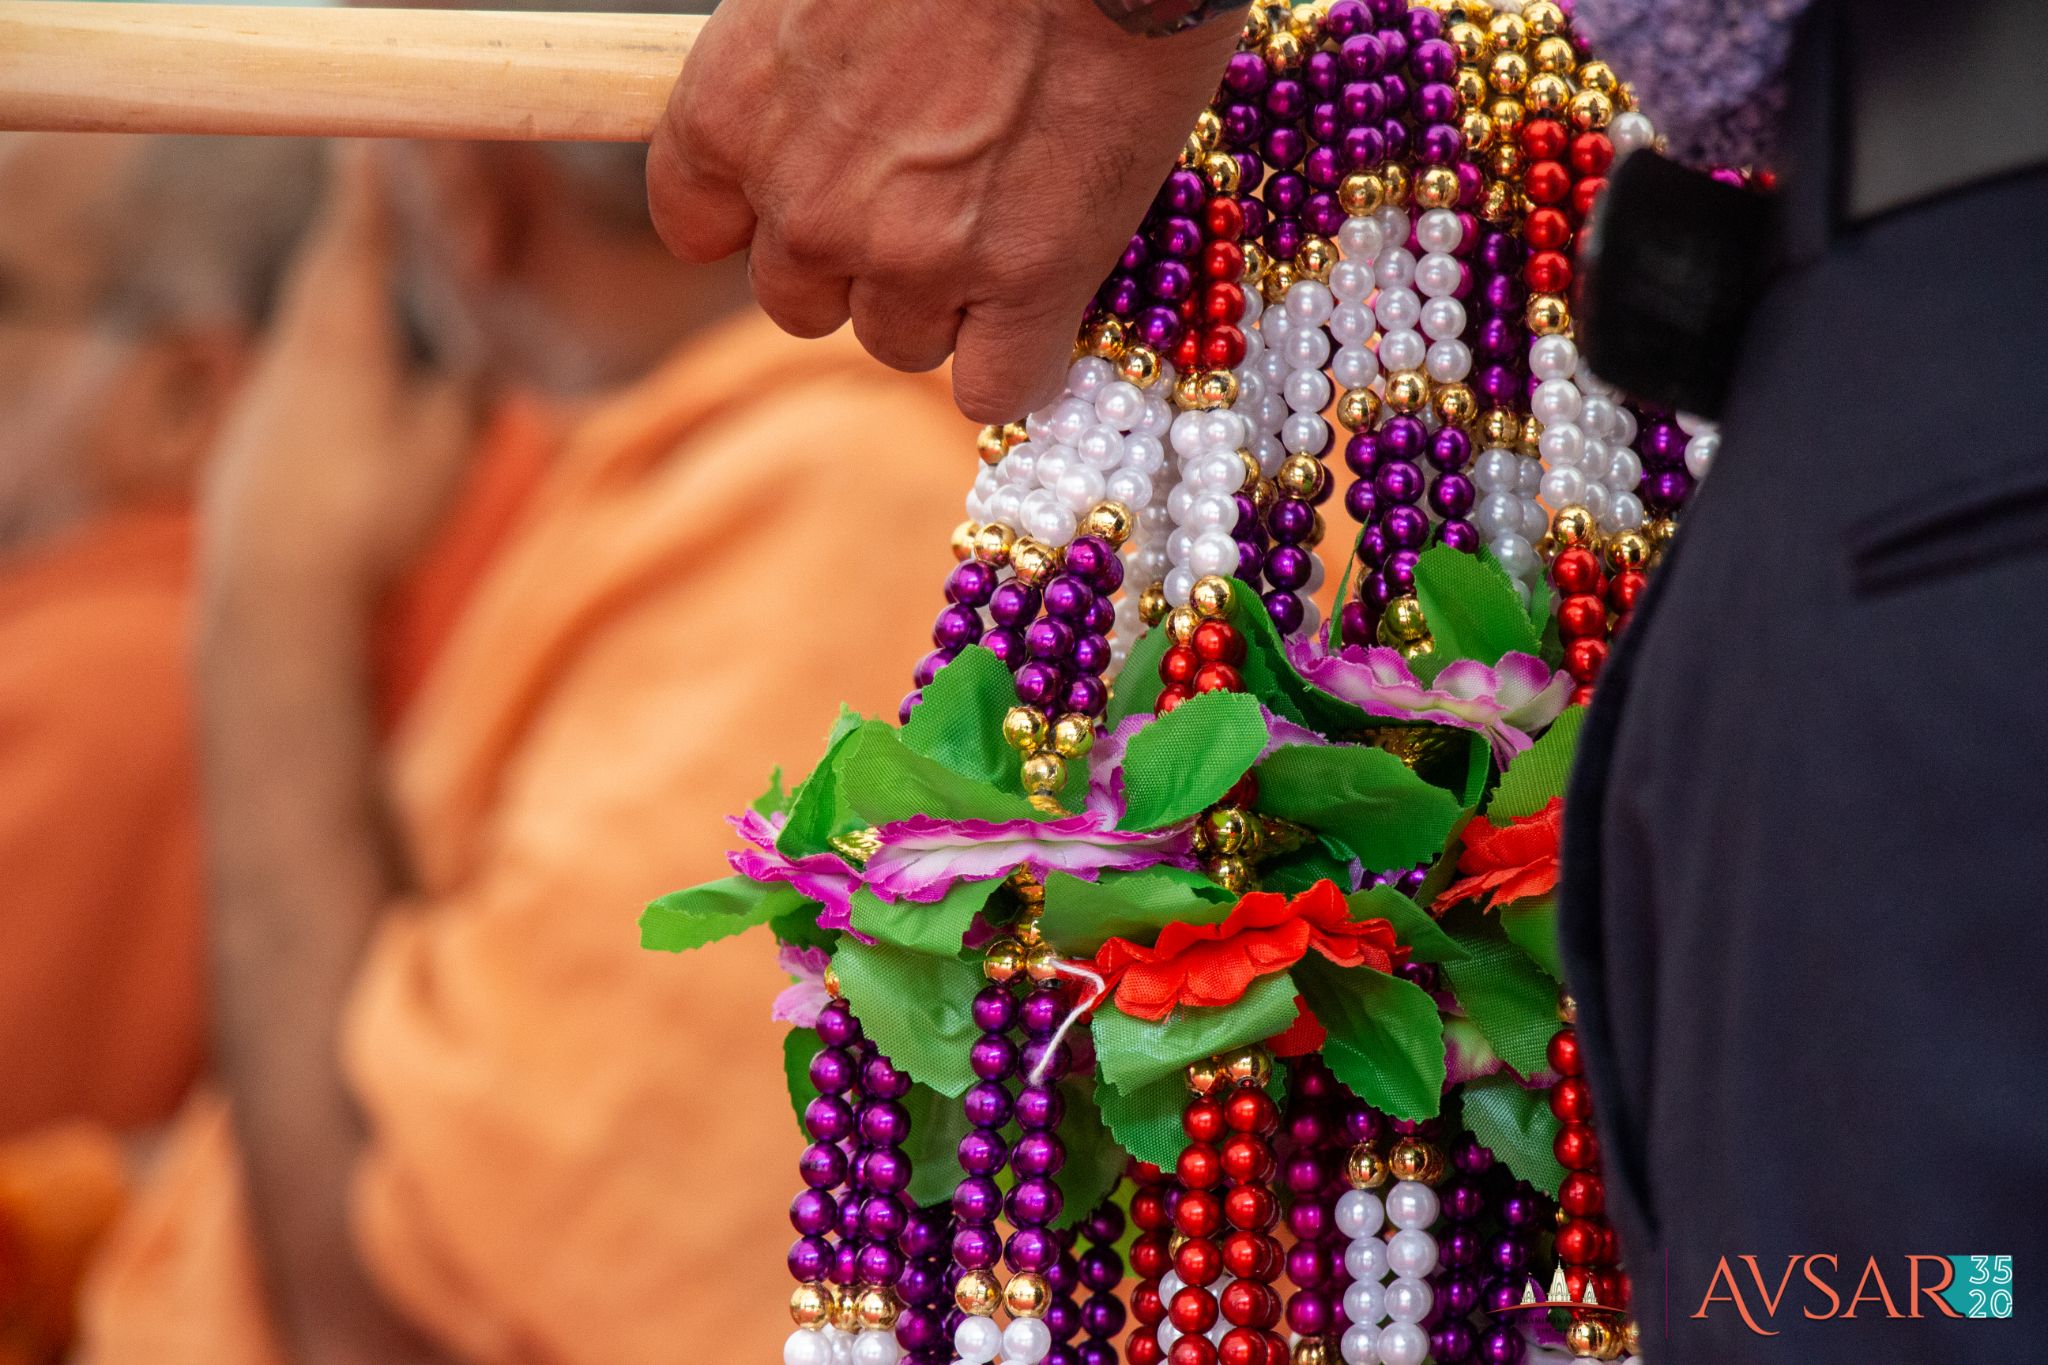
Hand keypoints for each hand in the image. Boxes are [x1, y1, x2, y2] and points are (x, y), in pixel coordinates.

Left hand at [201, 144, 479, 604]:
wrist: (273, 592)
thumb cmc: (370, 514)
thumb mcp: (444, 450)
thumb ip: (467, 394)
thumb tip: (487, 355)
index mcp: (342, 339)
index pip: (357, 243)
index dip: (368, 194)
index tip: (370, 145)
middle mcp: (292, 352)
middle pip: (322, 276)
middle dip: (347, 234)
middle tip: (362, 191)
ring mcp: (263, 397)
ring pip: (303, 326)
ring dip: (332, 296)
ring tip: (360, 279)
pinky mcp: (250, 441)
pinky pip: (292, 374)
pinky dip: (320, 355)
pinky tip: (336, 384)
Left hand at [649, 0, 1245, 420]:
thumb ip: (788, 74)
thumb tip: (811, 121)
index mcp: (731, 112)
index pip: (697, 227)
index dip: (757, 216)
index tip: (808, 191)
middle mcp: (807, 205)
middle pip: (799, 302)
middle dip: (857, 259)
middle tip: (933, 186)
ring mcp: (916, 258)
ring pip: (901, 343)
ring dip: (946, 300)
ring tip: (1008, 207)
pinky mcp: (1025, 288)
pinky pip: (997, 389)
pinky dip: (1021, 359)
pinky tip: (1047, 299)